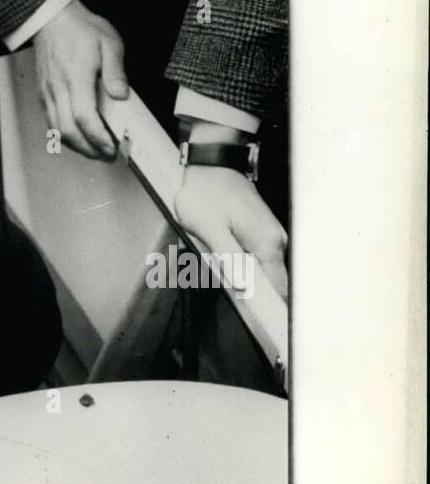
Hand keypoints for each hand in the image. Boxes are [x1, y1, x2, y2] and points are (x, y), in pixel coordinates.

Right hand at [33, 0, 128, 158]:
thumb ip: (115, 70)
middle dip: (88, 149)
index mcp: (76, 76)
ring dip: (77, 146)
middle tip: (107, 153)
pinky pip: (50, 122)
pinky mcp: (44, 94)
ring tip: (95, 150)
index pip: (83, 116)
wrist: (52, 19)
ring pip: (56, 130)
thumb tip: (121, 94)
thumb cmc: (79, 29)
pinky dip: (65, 135)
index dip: (97, 137)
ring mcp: (48, 92)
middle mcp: (58, 88)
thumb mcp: (109, 42)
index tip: (111, 146)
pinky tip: (79, 137)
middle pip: (68, 131)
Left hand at [173, 165, 288, 297]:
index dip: (268, 308)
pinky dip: (238, 259)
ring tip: (213, 248)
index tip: (256, 319)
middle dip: (244, 286)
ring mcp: (270, 235)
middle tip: (216, 268)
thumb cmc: (206, 193)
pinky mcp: (261, 231)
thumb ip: (227, 258)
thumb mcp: (208, 228)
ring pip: (259, 269)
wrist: (211, 164)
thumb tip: (242, 286)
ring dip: (238, 270)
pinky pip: (255, 256)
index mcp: (266, 244)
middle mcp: (275, 241)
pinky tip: (219, 243)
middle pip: (268, 282)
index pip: (277, 289)